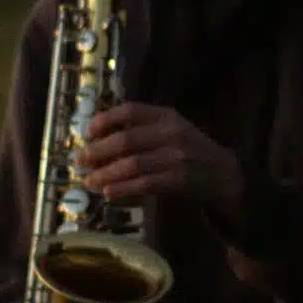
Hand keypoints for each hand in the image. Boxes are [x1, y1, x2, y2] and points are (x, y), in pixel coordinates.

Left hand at [80, 103, 243, 210]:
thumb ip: (142, 130)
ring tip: (89, 182)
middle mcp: (172, 132)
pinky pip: (145, 183)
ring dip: (106, 174)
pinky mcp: (180, 178)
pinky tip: (109, 192)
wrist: (223, 172)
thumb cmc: (189, 150)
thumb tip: (97, 140)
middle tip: (79, 161)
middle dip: (98, 151)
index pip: (131, 110)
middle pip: (126, 139)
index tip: (87, 133)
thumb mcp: (171, 130)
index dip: (105, 120)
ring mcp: (177, 156)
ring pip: (132, 164)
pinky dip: (124, 188)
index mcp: (166, 116)